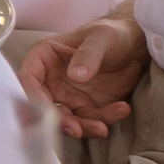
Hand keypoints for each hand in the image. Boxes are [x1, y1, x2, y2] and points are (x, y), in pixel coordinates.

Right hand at [20, 11, 147, 140]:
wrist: (134, 47)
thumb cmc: (112, 34)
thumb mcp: (101, 38)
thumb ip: (88, 55)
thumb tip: (74, 75)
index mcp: (45, 57)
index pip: (29, 79)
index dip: (34, 97)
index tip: (49, 111)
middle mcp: (51, 79)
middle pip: (44, 106)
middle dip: (60, 121)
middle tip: (77, 129)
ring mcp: (68, 96)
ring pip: (67, 120)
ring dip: (83, 127)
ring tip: (102, 127)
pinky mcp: (87, 107)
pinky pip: (90, 120)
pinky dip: (105, 120)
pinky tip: (121, 109)